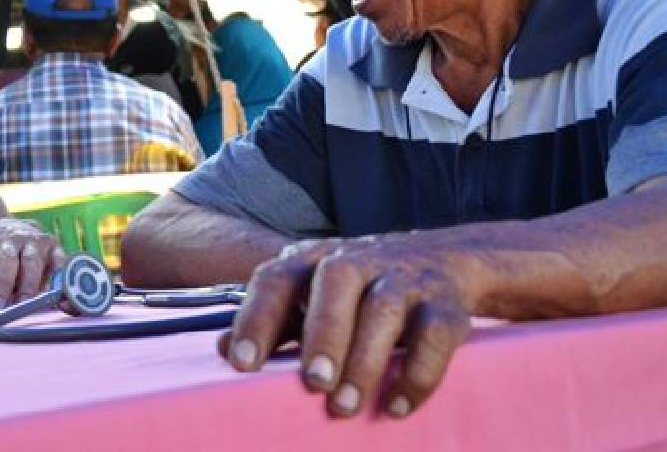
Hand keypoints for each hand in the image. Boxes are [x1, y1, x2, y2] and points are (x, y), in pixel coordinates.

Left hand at [0, 218, 64, 303]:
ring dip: (29, 282)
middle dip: (1, 281)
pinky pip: (60, 263)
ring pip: (31, 260)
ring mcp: (32, 241)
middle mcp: (6, 238)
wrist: (9, 230)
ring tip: (25, 303)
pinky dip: (60, 279)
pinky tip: (58, 299)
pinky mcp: (54, 248)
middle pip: (4, 258)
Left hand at [218, 235, 476, 418]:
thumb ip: (274, 322)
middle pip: (336, 282)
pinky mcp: (446, 303)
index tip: (240, 362)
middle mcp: (358, 260)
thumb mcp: (313, 297)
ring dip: (364, 360)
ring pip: (383, 308)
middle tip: (313, 382)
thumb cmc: (360, 290)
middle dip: (322, 333)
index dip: (256, 317)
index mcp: (314, 260)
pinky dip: (417, 373)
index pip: (277, 278)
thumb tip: (220, 349)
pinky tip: (396, 406)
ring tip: (344, 405)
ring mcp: (404, 278)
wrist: (446, 261)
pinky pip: (435, 334)